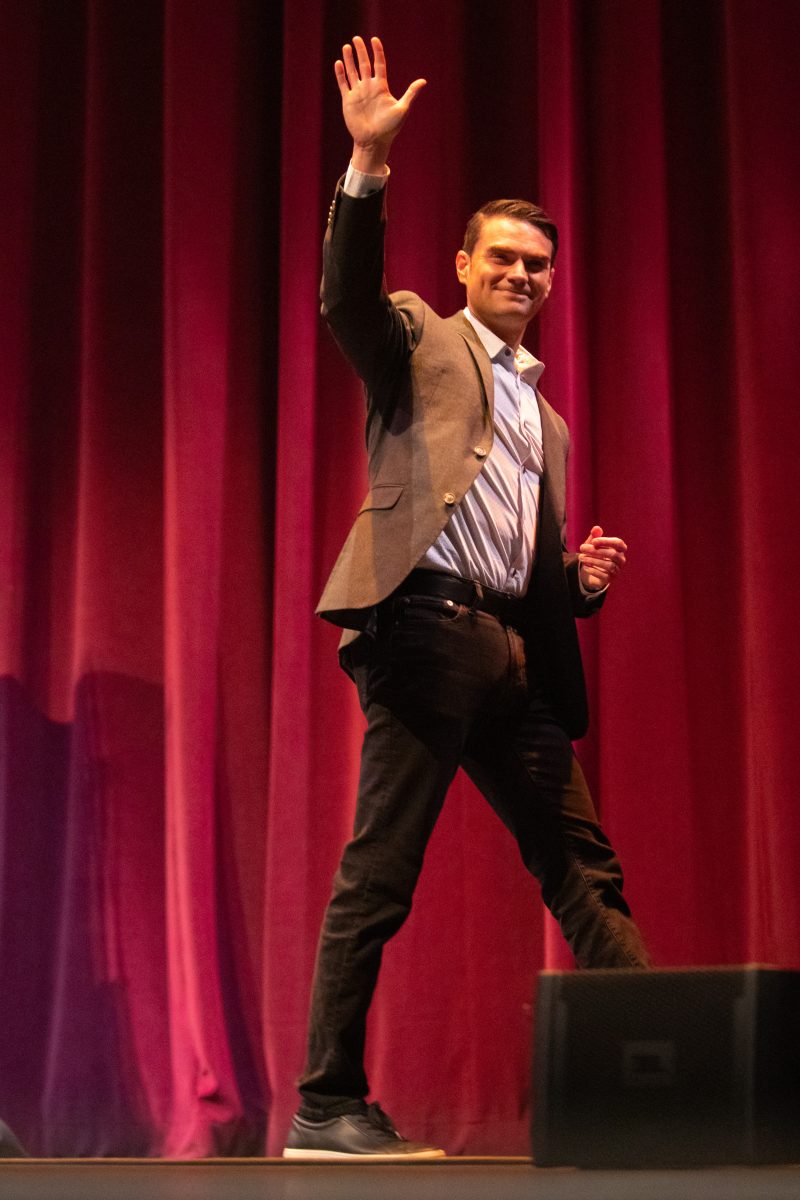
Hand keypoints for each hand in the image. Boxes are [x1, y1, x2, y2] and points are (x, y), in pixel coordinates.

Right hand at [335, 36, 425, 172]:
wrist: (374, 142)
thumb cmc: (390, 128)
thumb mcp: (402, 109)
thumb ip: (410, 94)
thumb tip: (423, 81)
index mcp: (381, 87)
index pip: (379, 64)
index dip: (377, 52)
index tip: (374, 40)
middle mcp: (369, 88)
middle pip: (364, 64)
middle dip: (361, 52)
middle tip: (357, 39)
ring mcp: (358, 93)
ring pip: (352, 72)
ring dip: (349, 60)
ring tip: (347, 47)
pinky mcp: (348, 101)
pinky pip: (344, 84)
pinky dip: (340, 74)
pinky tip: (339, 63)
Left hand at [578, 525, 626, 591]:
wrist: (593, 570)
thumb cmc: (596, 553)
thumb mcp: (594, 544)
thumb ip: (595, 536)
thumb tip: (596, 528)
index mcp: (620, 548)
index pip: (618, 543)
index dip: (606, 541)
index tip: (593, 541)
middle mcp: (621, 559)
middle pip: (612, 554)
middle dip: (596, 551)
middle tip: (581, 548)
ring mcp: (617, 570)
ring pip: (608, 565)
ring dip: (593, 560)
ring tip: (581, 557)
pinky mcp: (611, 578)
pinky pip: (604, 575)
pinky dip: (593, 570)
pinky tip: (585, 566)